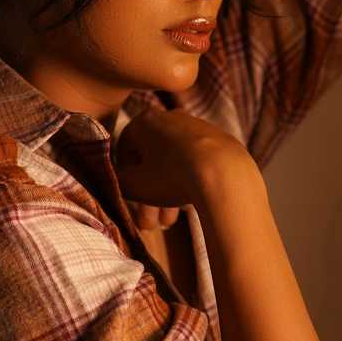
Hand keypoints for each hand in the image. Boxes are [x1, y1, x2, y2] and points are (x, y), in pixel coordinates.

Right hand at [114, 108, 253, 229]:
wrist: (224, 173)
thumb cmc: (171, 176)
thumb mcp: (133, 185)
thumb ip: (118, 182)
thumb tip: (118, 181)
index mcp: (144, 121)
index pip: (125, 150)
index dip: (125, 178)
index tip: (131, 199)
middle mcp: (170, 117)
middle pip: (152, 160)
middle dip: (149, 195)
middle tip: (149, 224)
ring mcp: (197, 126)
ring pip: (174, 163)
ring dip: (168, 194)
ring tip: (170, 223)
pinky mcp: (219, 139)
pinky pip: (196, 162)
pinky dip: (190, 182)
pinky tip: (191, 204)